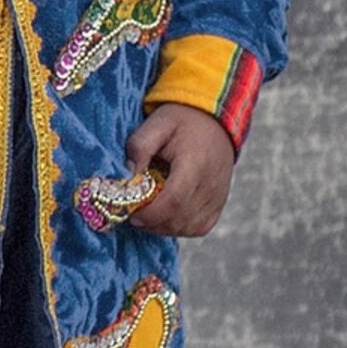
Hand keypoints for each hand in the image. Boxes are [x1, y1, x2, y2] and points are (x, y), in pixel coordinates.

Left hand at [122, 103, 235, 236]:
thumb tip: (127, 175)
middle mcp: (211, 185)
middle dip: (152, 222)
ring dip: (164, 227)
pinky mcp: (219, 202)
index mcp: (195, 165)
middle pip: (180, 219)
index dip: (150, 214)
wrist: (213, 120)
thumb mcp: (156, 124)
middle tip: (133, 213)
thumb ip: (139, 147)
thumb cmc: (181, 121)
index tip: (130, 213)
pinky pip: (200, 227)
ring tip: (147, 213)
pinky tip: (165, 216)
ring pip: (190, 227)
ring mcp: (218, 196)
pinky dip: (180, 227)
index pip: (174, 201)